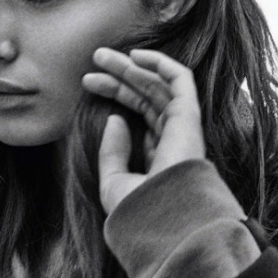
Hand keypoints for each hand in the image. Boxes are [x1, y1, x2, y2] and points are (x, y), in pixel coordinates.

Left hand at [82, 48, 204, 214]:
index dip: (116, 94)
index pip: (140, 114)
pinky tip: (134, 55)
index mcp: (161, 156)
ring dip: (131, 66)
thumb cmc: (139, 212)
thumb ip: (112, 152)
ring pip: (158, 86)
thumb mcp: (114, 182)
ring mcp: (183, 128)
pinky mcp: (189, 117)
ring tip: (100, 56)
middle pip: (147, 96)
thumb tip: (114, 118)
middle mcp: (175, 139)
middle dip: (121, 75)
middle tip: (94, 59)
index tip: (88, 83)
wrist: (163, 222)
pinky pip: (180, 80)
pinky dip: (160, 63)